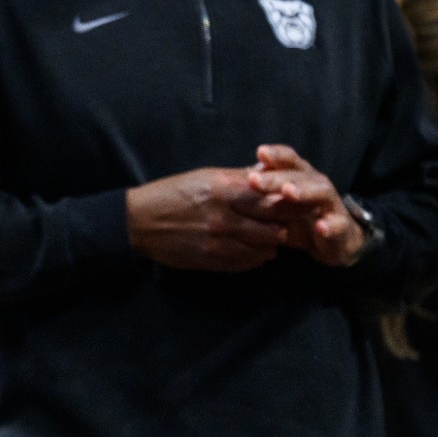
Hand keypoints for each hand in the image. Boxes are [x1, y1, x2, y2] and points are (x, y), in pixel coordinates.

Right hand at [125, 168, 287, 271]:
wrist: (139, 222)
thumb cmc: (172, 194)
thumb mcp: (205, 176)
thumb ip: (238, 178)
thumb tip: (269, 173)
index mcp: (224, 190)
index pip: (272, 198)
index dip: (291, 202)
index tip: (298, 202)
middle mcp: (225, 217)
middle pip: (274, 226)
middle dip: (285, 224)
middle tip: (288, 222)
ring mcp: (219, 242)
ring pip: (265, 249)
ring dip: (270, 243)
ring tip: (269, 235)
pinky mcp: (212, 261)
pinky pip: (247, 263)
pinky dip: (255, 256)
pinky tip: (253, 248)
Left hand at [245, 146, 365, 266]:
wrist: (336, 241)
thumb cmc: (299, 218)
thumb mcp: (277, 204)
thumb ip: (260, 191)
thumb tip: (230, 181)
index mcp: (300, 177)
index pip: (288, 160)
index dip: (276, 155)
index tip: (259, 152)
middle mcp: (316, 185)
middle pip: (298, 175)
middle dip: (277, 176)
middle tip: (255, 179)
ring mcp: (331, 205)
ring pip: (320, 192)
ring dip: (304, 191)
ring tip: (288, 192)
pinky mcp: (342, 227)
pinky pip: (338, 225)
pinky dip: (331, 226)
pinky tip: (321, 227)